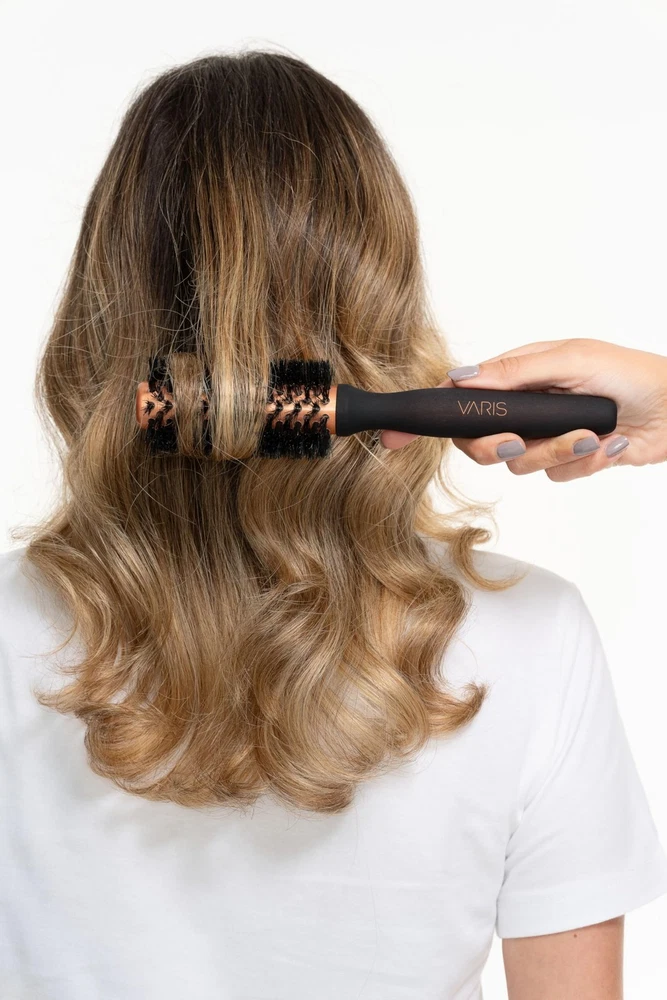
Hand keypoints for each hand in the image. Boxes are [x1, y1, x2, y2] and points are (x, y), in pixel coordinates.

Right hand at [380, 338, 666, 480]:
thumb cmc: (628, 373)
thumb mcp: (568, 360)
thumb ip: (512, 372)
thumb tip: (461, 377)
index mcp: (518, 375)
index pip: (461, 397)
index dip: (429, 418)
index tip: (392, 436)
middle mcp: (526, 407)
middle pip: (482, 442)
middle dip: (502, 447)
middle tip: (521, 441)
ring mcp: (547, 436)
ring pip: (522, 465)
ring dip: (559, 453)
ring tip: (591, 434)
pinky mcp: (570, 460)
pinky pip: (557, 476)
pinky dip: (583, 463)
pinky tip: (609, 443)